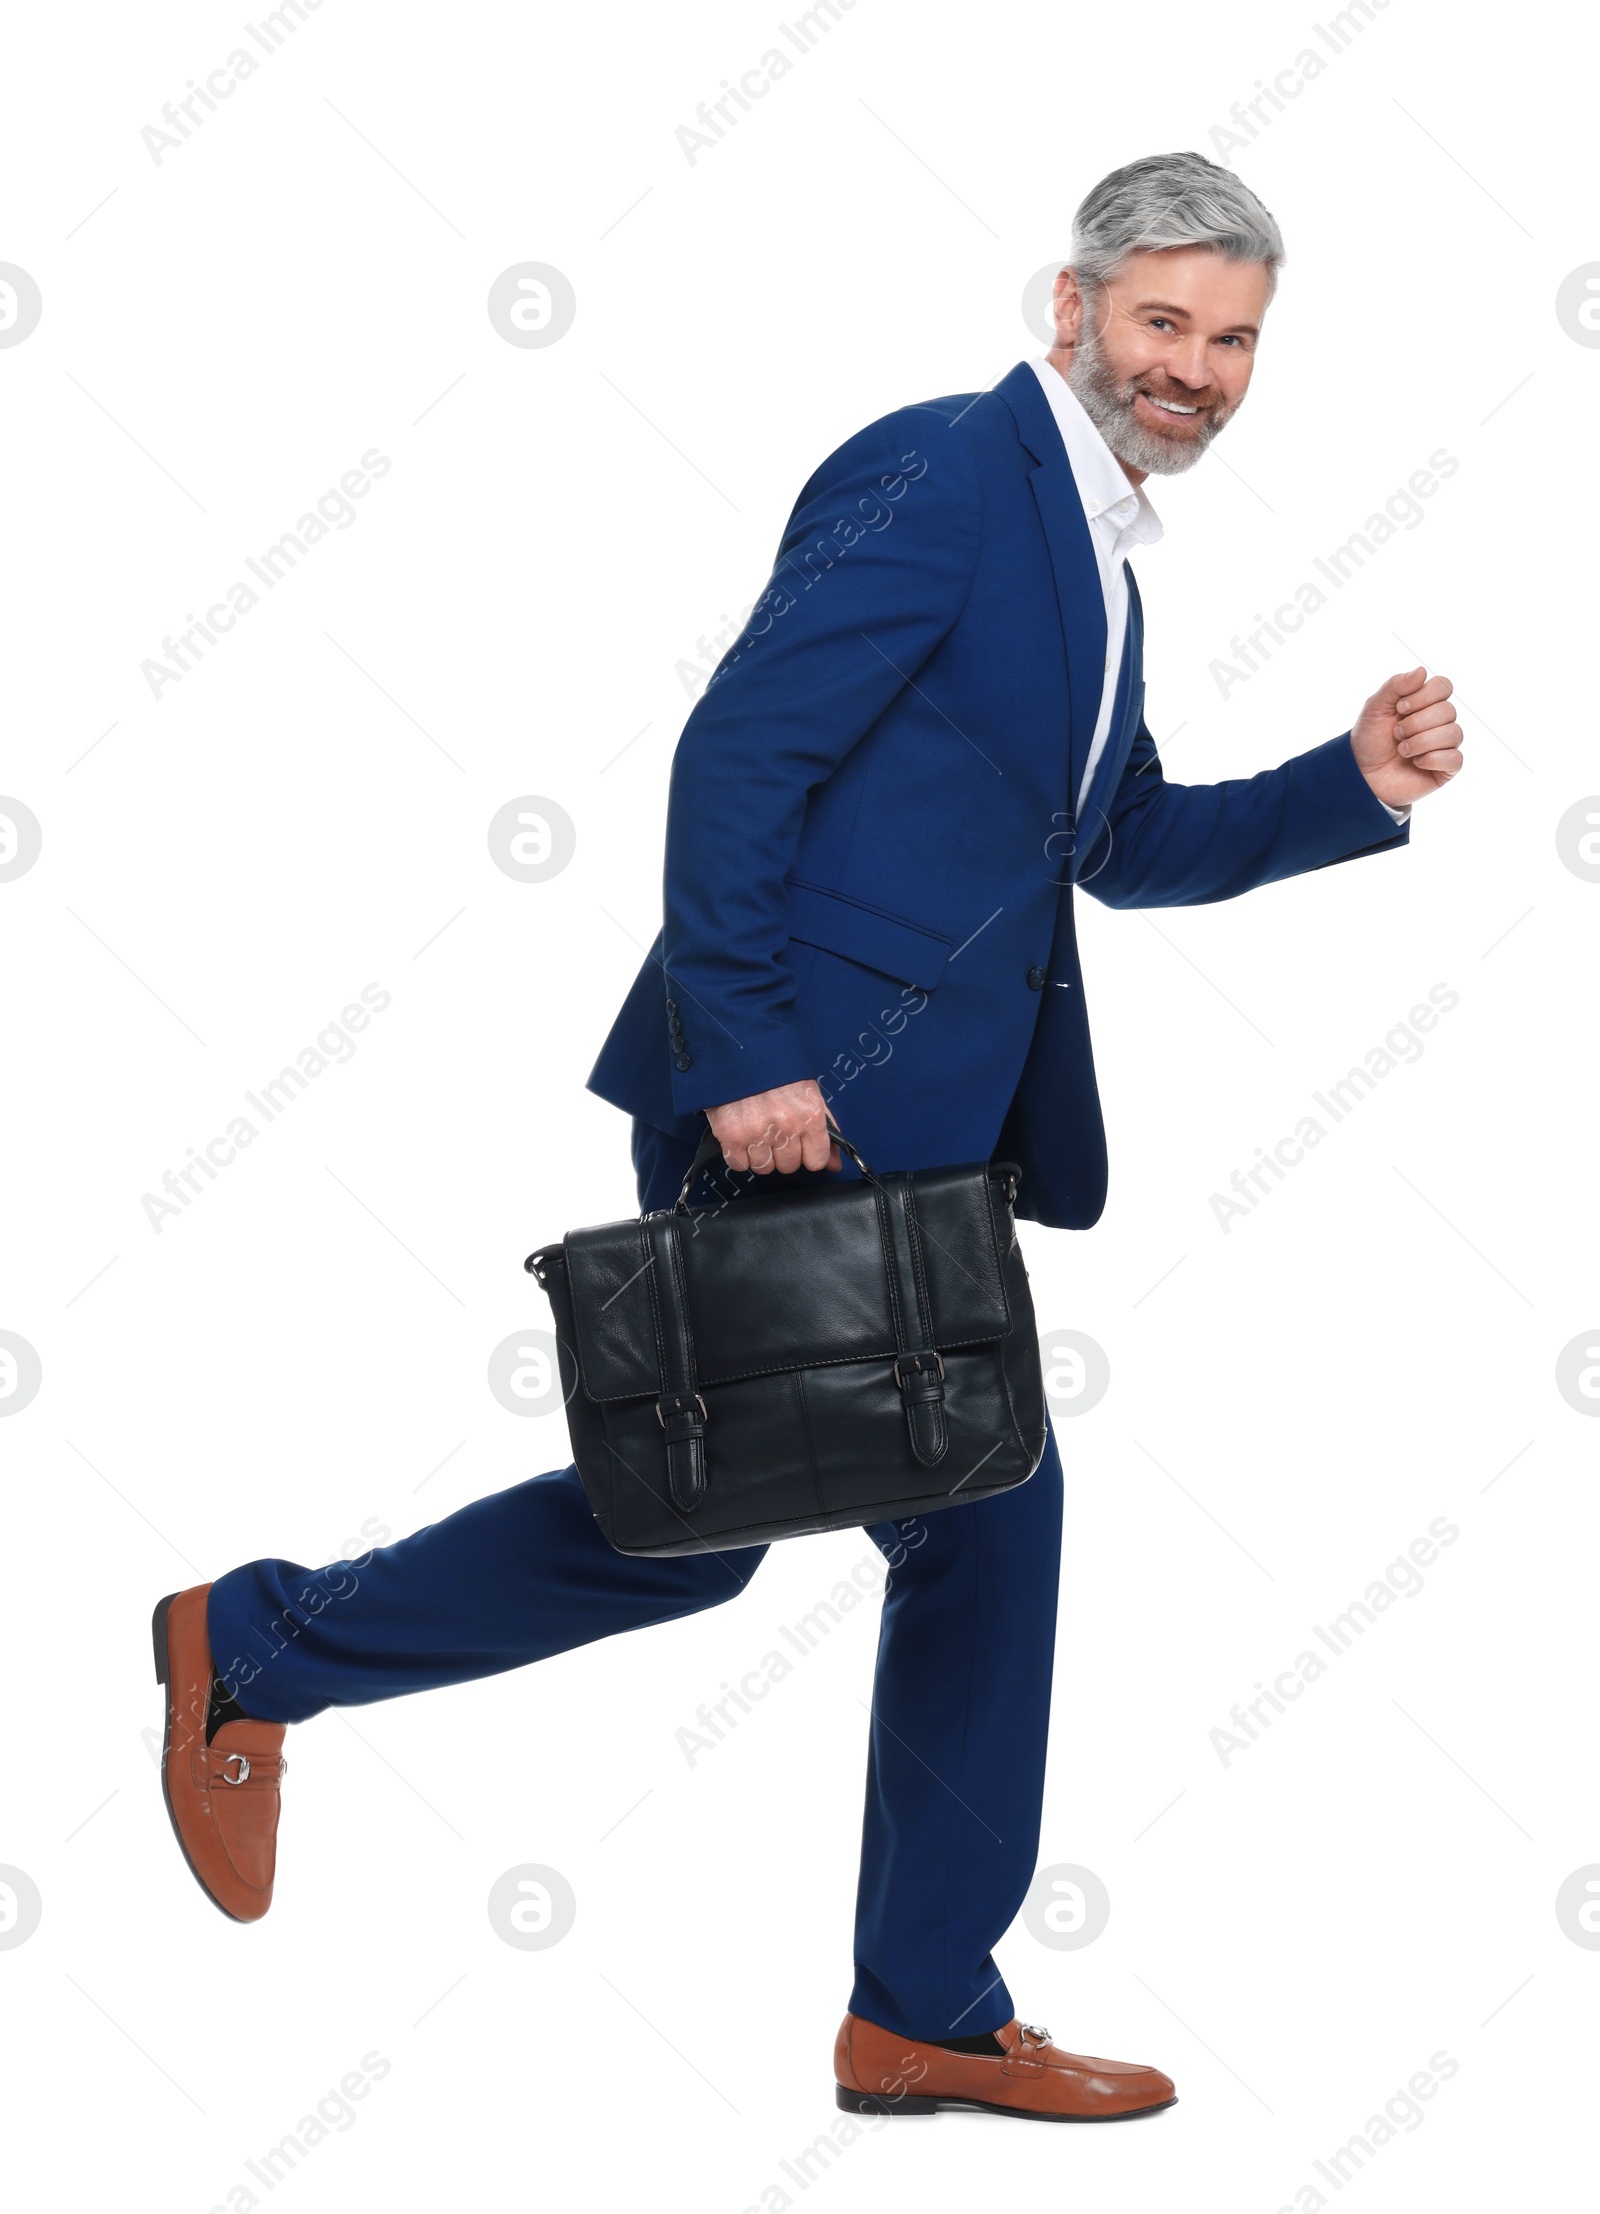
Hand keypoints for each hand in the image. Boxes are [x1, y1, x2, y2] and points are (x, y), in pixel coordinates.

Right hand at [706, 1079, 841, 1173]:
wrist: (741, 1047)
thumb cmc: (777, 1070)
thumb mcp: (810, 1094)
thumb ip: (825, 1131)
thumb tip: (834, 1165)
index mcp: (809, 1116)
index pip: (816, 1161)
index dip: (808, 1154)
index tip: (800, 1144)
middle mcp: (785, 1127)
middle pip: (788, 1166)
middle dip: (782, 1153)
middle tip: (774, 1131)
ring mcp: (756, 1133)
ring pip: (763, 1167)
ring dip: (760, 1154)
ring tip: (756, 1130)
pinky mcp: (730, 1136)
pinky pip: (738, 1164)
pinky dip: (738, 1154)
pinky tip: (741, 1136)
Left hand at [1350, 665, 1463, 807]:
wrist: (1361, 773)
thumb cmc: (1370, 738)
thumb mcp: (1375, 707)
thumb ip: (1396, 685)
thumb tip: (1422, 670)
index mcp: (1426, 703)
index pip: (1444, 686)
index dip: (1424, 696)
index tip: (1400, 707)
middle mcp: (1440, 721)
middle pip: (1448, 711)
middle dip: (1416, 723)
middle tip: (1396, 733)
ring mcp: (1445, 744)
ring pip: (1454, 733)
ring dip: (1421, 742)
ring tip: (1402, 750)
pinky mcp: (1446, 768)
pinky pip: (1455, 758)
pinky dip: (1431, 759)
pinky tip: (1415, 762)